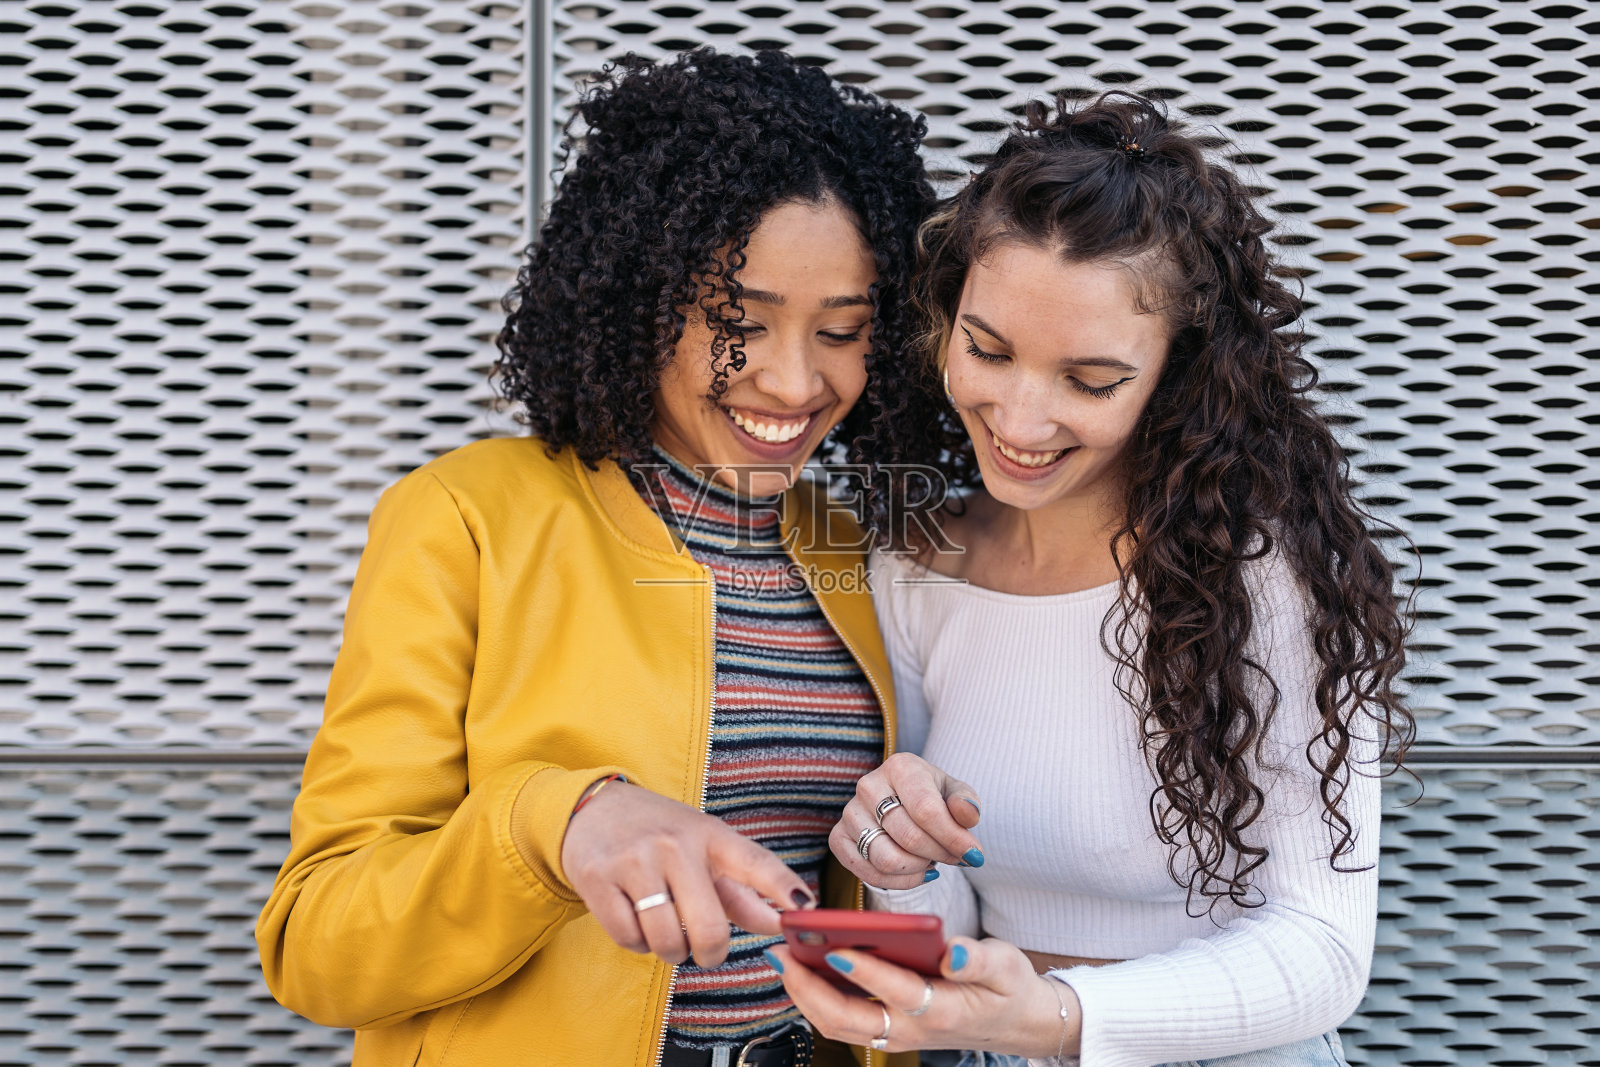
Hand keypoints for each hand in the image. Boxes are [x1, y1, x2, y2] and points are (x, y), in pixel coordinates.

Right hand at [560, 781, 814, 967]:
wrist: (594, 809)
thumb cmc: (661, 836)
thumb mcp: (705, 850)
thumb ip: (743, 892)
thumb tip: (781, 924)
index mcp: (711, 835)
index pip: (755, 861)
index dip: (782, 888)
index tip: (805, 910)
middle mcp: (676, 844)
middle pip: (709, 928)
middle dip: (711, 953)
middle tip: (705, 950)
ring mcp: (636, 859)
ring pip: (666, 940)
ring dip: (669, 950)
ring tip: (664, 928)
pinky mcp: (599, 877)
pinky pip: (629, 939)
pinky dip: (636, 942)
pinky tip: (635, 919)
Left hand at [767, 935, 1080, 1056]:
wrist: (1015, 1024)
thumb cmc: (1006, 987)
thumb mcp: (1005, 965)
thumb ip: (978, 959)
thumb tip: (954, 951)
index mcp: (941, 1009)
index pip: (896, 990)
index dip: (864, 972)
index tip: (834, 948)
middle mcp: (911, 1028)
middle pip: (848, 1018)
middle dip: (808, 988)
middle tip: (781, 954)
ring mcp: (896, 1035)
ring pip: (838, 1024)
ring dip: (804, 994)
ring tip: (781, 958)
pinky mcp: (888, 1031)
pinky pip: (843, 1022)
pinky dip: (816, 999)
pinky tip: (801, 970)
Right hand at [831, 751, 982, 888]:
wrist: (903, 805)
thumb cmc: (934, 798)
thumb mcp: (956, 795)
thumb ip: (966, 804)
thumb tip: (967, 815)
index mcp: (901, 767)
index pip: (926, 810)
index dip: (952, 838)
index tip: (973, 854)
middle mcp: (869, 785)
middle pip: (909, 837)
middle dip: (939, 855)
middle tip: (953, 857)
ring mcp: (849, 812)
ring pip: (886, 859)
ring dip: (918, 869)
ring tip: (930, 860)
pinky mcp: (838, 838)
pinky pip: (868, 873)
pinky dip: (898, 882)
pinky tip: (914, 872)